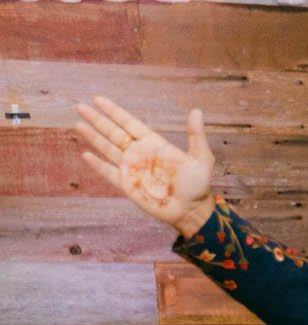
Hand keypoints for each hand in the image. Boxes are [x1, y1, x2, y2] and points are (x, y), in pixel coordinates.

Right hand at [74, 97, 216, 236]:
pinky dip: (98, 165)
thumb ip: (196, 135)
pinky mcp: (128, 185)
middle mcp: (139, 153)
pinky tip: (86, 154)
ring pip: (107, 149)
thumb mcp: (201, 158)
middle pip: (113, 132)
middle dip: (97, 120)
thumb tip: (197, 111)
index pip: (129, 123)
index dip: (114, 112)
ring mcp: (132, 168)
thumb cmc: (198, 186)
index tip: (98, 100)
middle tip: (80, 106)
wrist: (192, 212)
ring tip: (78, 124)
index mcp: (153, 143)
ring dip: (93, 137)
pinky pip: (109, 172)